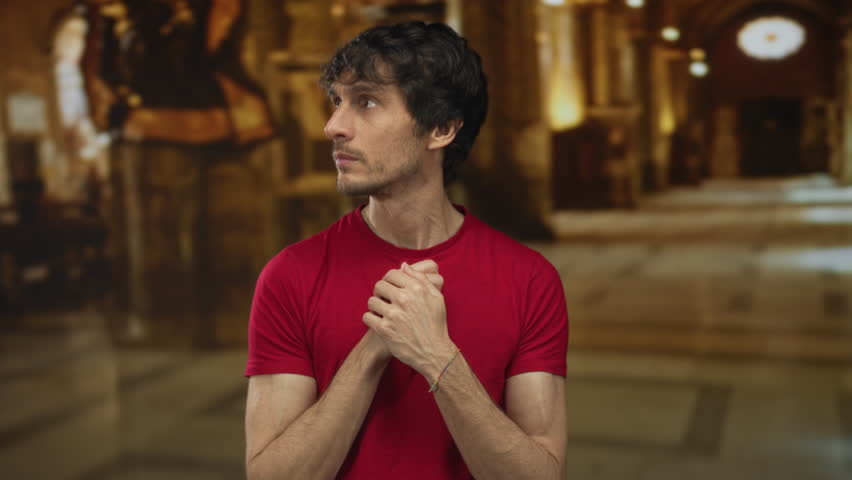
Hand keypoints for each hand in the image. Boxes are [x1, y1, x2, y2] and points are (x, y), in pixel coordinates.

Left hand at [363, 262, 455, 378]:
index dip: (389, 280)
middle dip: (380, 292)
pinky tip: (378, 322)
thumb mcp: (436, 298)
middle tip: (384, 300)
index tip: (390, 288)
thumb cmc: (436, 324)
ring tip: (381, 312)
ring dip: (375, 307)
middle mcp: (404, 299)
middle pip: (379, 286)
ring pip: (371, 301)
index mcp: (417, 289)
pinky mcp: (384, 329)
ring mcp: (393, 314)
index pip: (392, 274)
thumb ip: (420, 279)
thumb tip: (403, 265)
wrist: (434, 352)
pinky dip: (370, 319)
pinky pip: (367, 317)